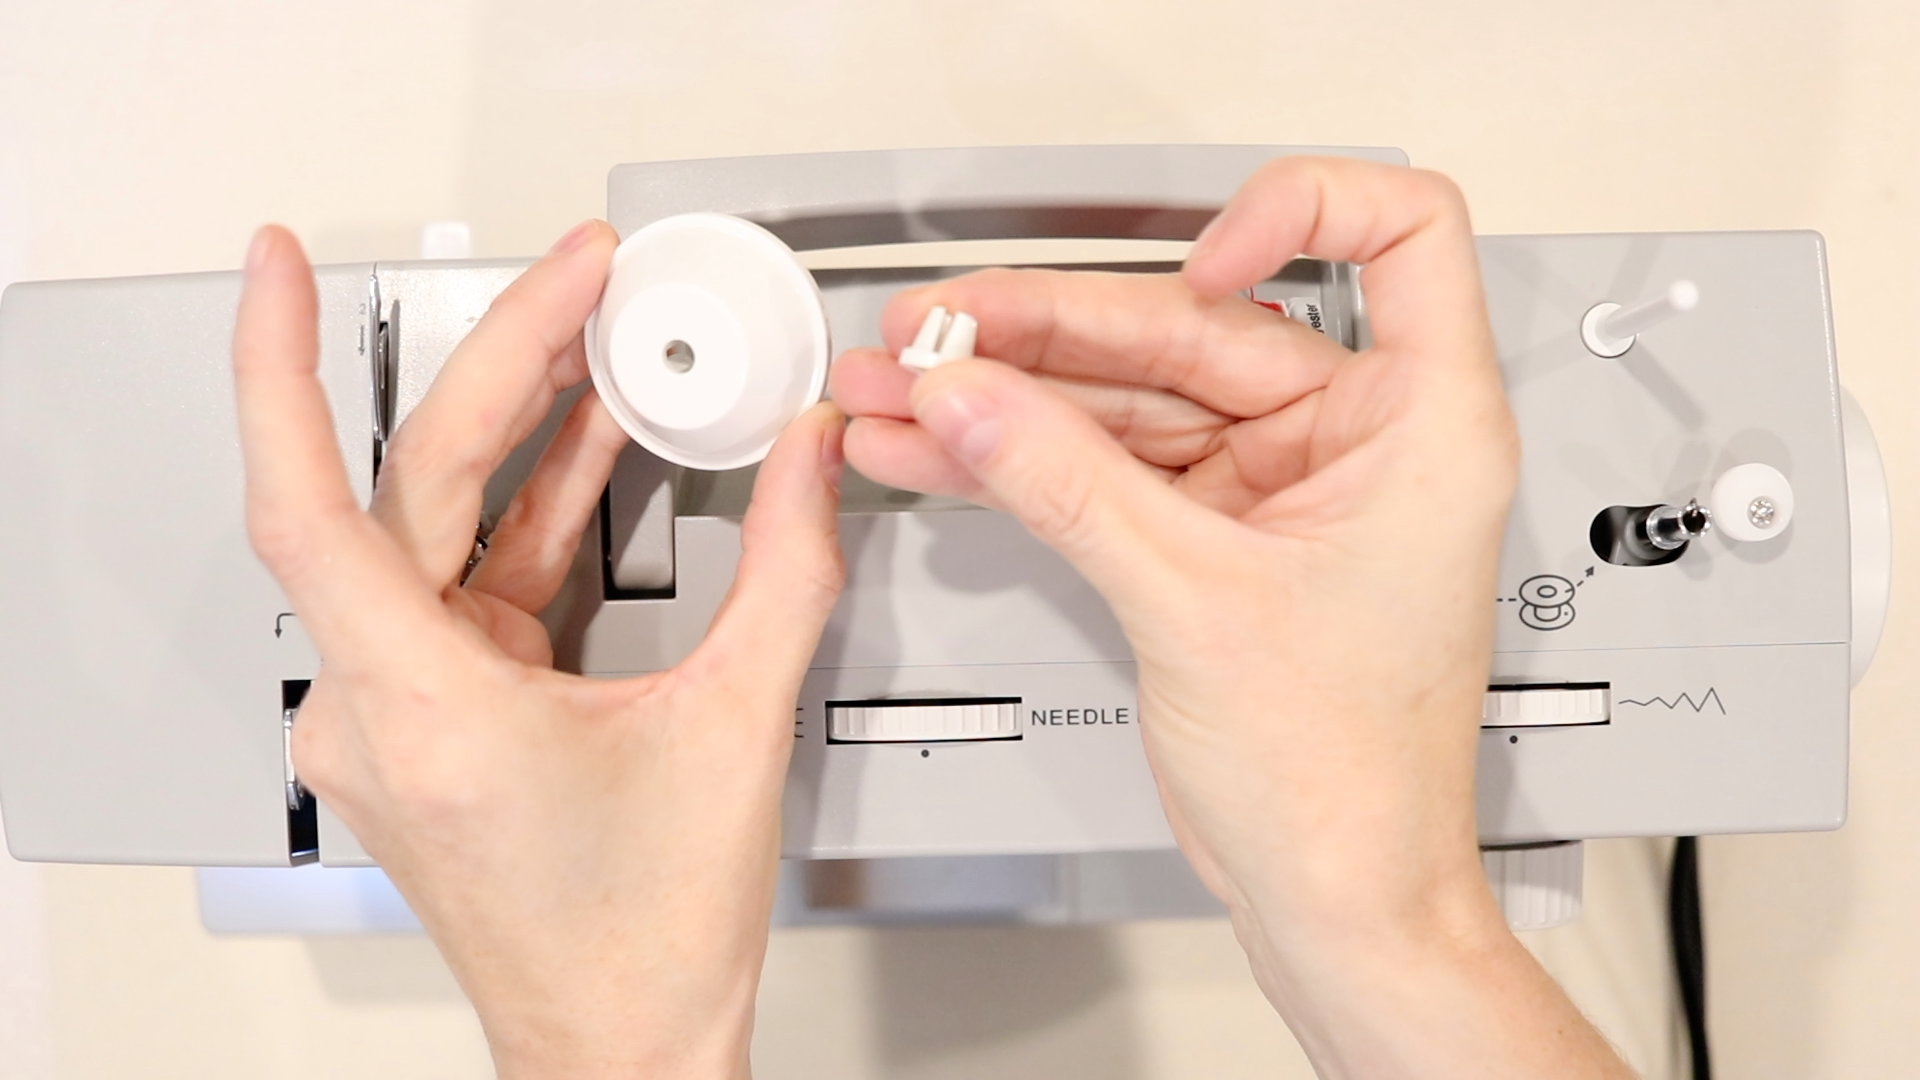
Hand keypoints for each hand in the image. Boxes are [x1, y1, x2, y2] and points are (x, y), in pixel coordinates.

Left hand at [233, 221, 845, 1079]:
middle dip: (502, 363)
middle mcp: (374, 710)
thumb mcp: (736, 728)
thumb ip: (788, 568)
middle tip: (575, 278)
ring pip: (428, 528)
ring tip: (596, 342)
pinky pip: (455, 581)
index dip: (278, 366)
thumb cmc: (642, 941)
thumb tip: (808, 459)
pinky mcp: (423, 719)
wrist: (620, 1043)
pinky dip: (522, 513)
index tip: (276, 269)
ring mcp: (390, 716)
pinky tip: (585, 452)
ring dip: (517, 434)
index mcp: (424, 710)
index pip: (303, 503)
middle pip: (405, 485)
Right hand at [831, 158, 1630, 1077]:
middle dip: (1048, 327)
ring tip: (905, 386)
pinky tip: (940, 447)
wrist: (1334, 893)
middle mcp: (1353, 441)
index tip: (1193, 256)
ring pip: (1127, 397)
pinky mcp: (1212, 537)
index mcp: (1421, 425)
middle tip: (939, 331)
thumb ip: (1070, 487)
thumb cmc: (1352, 780)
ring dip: (1008, 395)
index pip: (1397, 235)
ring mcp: (1274, 488)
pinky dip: (1020, 459)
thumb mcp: (1197, 606)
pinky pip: (1102, 467)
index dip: (1296, 213)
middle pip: (1193, 324)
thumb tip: (978, 400)